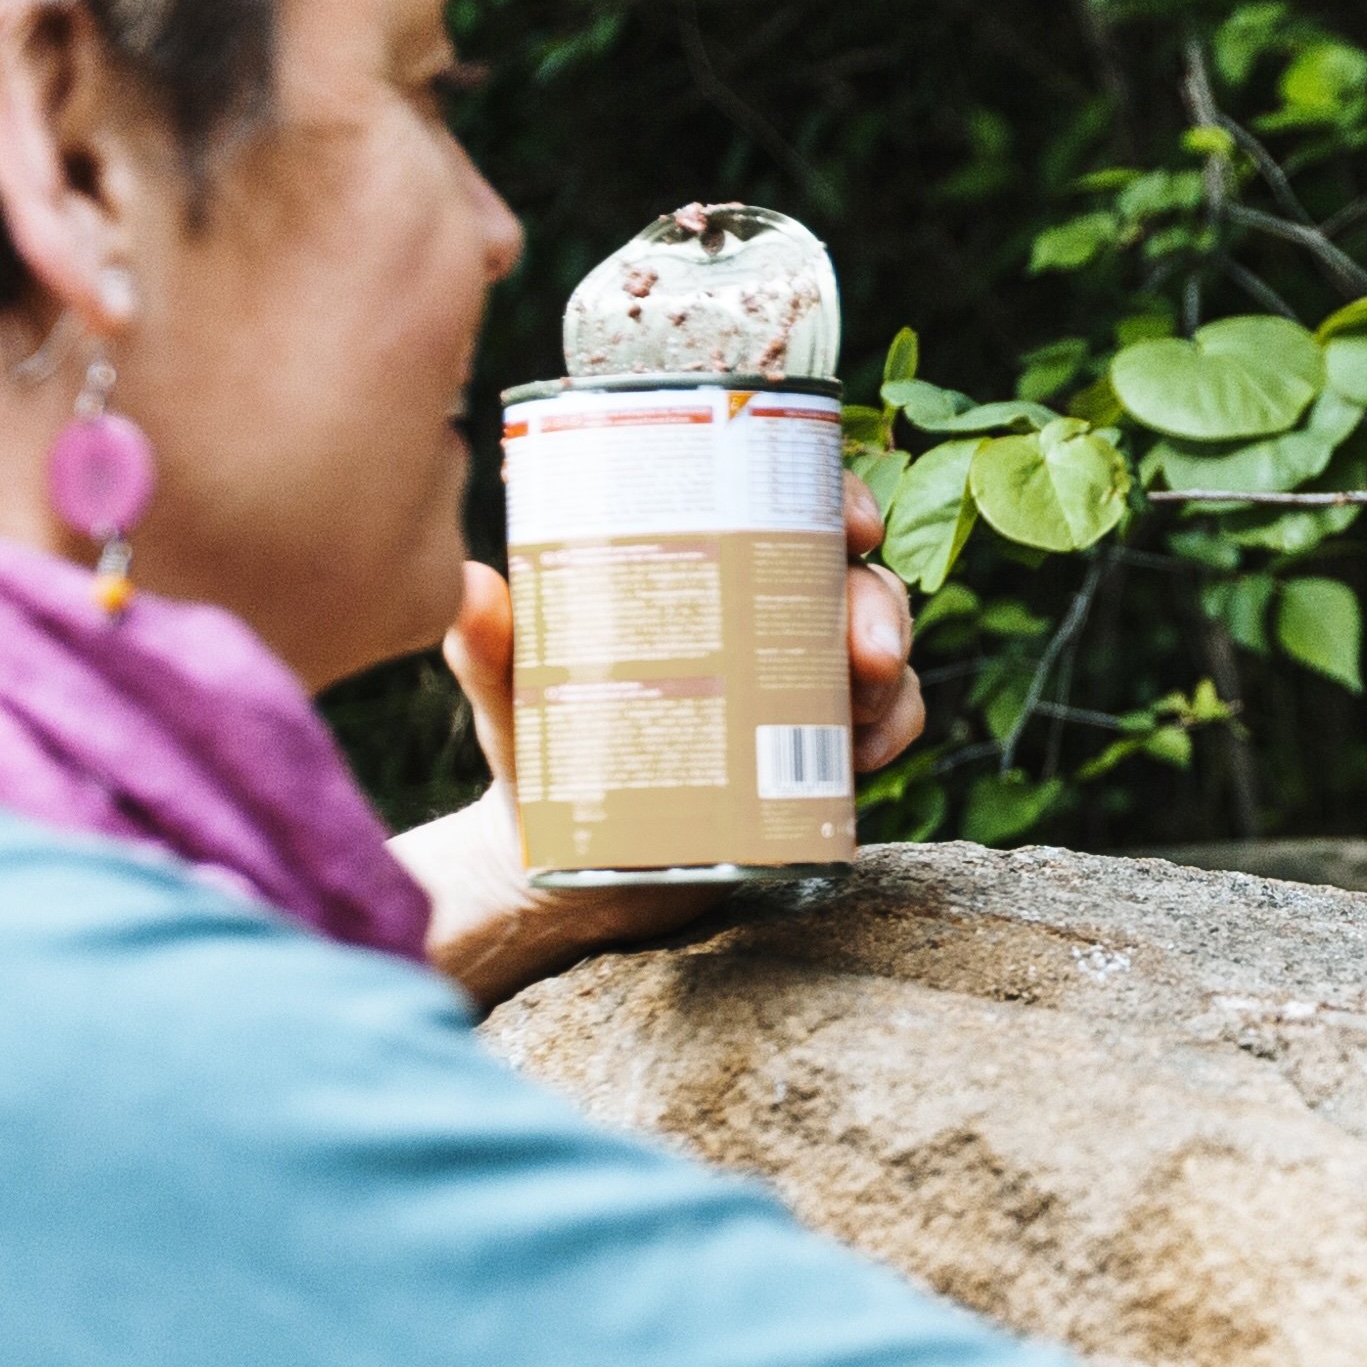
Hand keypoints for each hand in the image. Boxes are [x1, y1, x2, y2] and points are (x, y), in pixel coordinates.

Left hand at [388, 477, 926, 1005]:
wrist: (568, 870)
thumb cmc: (539, 756)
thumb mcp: (513, 698)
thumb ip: (488, 648)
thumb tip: (474, 585)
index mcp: (701, 571)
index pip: (783, 505)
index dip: (838, 496)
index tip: (855, 525)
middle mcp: (759, 614)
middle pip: (848, 576)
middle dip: (876, 603)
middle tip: (866, 651)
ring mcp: (796, 682)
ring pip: (877, 647)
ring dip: (890, 671)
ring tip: (862, 708)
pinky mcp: (817, 750)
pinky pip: (882, 723)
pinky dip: (892, 730)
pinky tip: (867, 755)